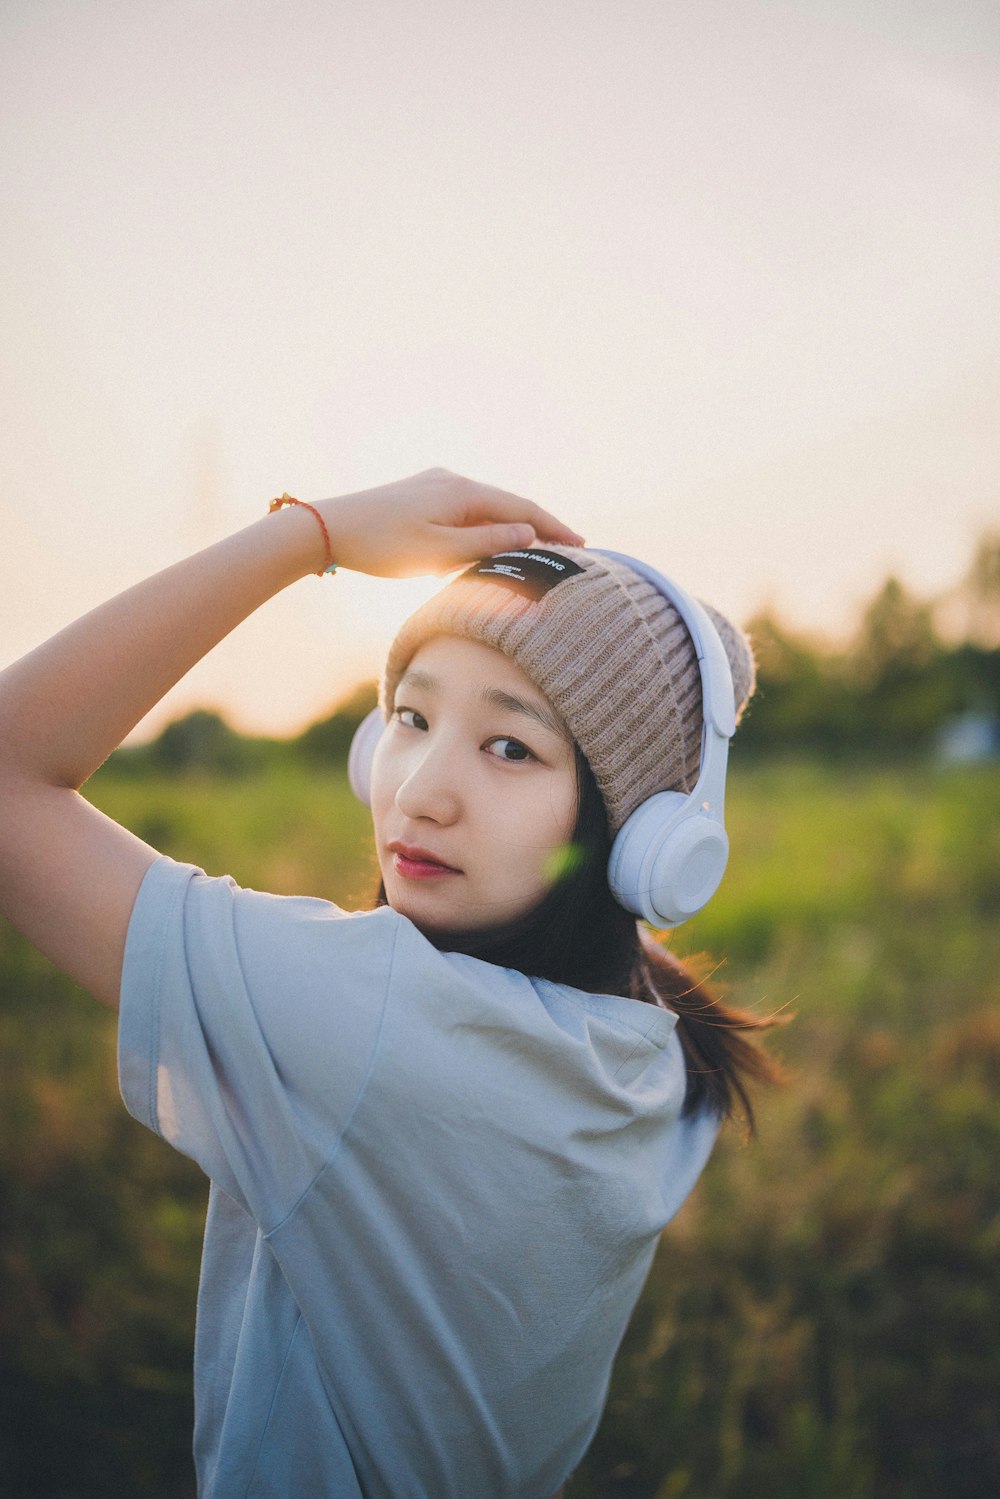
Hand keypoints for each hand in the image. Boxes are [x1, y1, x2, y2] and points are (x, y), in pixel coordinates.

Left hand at [318, 468, 585, 577]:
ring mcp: (434, 484)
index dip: (554, 528)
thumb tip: (528, 533)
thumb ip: (487, 542)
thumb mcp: (439, 552)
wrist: (327, 529)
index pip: (523, 510)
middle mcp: (453, 480)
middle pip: (508, 504)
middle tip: (568, 548)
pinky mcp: (418, 494)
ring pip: (486, 506)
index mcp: (463, 492)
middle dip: (539, 526)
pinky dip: (486, 523)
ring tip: (536, 546)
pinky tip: (489, 538)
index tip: (582, 545)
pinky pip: (465, 508)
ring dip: (511, 525)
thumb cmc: (381, 545)